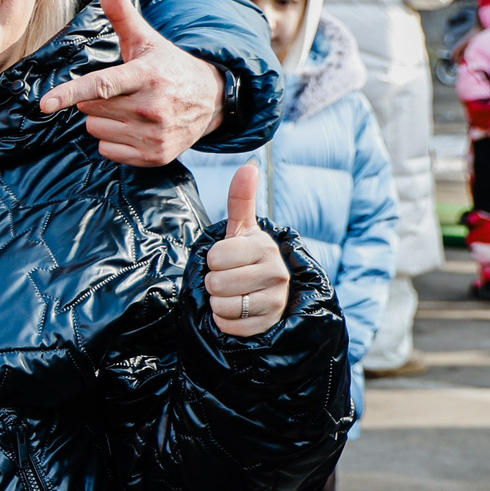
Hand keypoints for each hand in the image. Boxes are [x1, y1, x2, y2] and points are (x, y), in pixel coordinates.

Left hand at [39, 0, 226, 164]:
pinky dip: (114, 141)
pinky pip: (107, 151)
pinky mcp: (155, 156)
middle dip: (96, 99)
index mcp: (146, 76)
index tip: (44, 105)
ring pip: (95, 130)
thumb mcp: (147, 40)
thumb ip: (122, 14)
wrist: (210, 100)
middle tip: (122, 91)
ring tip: (131, 109)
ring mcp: (154, 134)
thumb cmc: (169, 67)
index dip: (69, 94)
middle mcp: (151, 107)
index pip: (101, 86)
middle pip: (90, 108)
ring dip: (103, 120)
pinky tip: (135, 128)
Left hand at [205, 162, 288, 337]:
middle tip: (230, 278)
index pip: (215, 257)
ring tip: (235, 294)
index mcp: (264, 247)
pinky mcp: (268, 324)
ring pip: (221, 305)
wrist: (269, 292)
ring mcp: (275, 301)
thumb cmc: (247, 257)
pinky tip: (239, 311)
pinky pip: (228, 325)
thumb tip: (248, 166)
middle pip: (216, 282)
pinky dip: (225, 321)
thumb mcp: (242, 229)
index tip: (227, 259)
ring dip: (219, 302)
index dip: (213, 259)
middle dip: (214, 282)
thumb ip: (241, 199)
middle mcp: (276, 273)